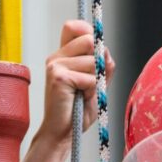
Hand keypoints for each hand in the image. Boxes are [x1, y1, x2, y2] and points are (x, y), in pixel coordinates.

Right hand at [38, 19, 115, 143]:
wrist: (62, 134)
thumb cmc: (78, 112)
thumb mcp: (96, 84)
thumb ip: (103, 66)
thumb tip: (105, 50)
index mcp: (62, 55)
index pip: (74, 26)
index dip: (89, 33)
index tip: (96, 53)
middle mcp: (56, 57)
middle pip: (89, 40)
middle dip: (99, 62)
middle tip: (91, 82)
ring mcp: (55, 65)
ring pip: (93, 61)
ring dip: (96, 81)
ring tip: (83, 95)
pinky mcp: (58, 77)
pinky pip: (90, 78)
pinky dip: (92, 91)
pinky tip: (80, 99)